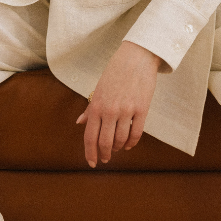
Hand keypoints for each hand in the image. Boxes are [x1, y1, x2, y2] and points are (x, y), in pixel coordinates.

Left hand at [76, 41, 160, 166]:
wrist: (137, 57)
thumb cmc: (115, 72)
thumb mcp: (98, 89)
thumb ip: (90, 108)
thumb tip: (79, 123)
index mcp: (96, 105)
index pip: (90, 136)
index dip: (90, 153)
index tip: (92, 163)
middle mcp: (110, 110)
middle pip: (104, 142)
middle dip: (104, 154)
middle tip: (105, 159)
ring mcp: (126, 110)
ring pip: (120, 140)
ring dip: (118, 147)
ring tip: (117, 148)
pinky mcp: (141, 109)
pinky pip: (136, 133)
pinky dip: (132, 142)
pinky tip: (128, 144)